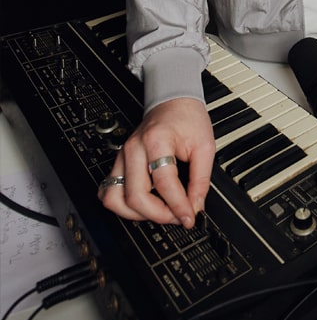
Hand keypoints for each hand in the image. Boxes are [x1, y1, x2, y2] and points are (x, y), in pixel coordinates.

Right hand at [98, 98, 214, 226]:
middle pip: (135, 196)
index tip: (190, 217)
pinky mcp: (119, 162)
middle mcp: (134, 149)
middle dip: (158, 214)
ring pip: (115, 198)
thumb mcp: (205, 146)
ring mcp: (122, 155)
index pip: (164, 183)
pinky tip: (141, 204)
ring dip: (136, 214)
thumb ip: (201, 179)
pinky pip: (109, 191)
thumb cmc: (188, 119)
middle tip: (177, 215)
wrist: (174, 102)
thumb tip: (195, 207)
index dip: (178, 206)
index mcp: (156, 140)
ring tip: (159, 211)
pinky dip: (121, 205)